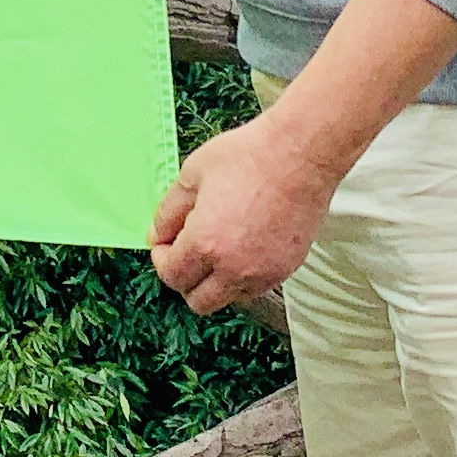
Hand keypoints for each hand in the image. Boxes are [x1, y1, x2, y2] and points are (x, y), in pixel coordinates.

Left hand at [148, 110, 340, 315]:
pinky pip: (255, 289)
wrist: (299, 155)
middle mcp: (233, 268)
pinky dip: (243, 278)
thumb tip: (157, 233)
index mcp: (204, 244)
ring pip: (228, 299)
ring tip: (217, 248)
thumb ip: (168, 211)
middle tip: (186, 252)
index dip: (162, 259)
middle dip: (185, 278)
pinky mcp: (285, 270)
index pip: (171, 276)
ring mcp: (263, 273)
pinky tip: (242, 248)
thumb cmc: (250, 157)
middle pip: (198, 301)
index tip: (166, 244)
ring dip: (215, 282)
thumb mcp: (192, 175)